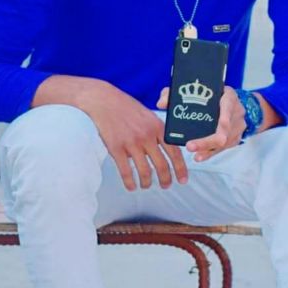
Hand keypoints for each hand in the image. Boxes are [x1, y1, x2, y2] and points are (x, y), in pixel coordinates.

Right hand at [34, 76, 187, 190]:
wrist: (104, 101)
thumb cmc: (127, 108)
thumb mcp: (149, 116)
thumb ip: (158, 133)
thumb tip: (166, 152)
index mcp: (158, 128)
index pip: (174, 152)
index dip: (180, 169)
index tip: (183, 180)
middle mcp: (147, 136)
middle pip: (162, 165)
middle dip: (166, 179)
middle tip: (166, 186)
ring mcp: (131, 143)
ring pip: (144, 171)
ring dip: (147, 182)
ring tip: (146, 186)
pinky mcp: (116, 148)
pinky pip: (126, 171)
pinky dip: (130, 182)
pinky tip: (131, 187)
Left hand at [157, 85, 245, 161]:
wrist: (233, 102)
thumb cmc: (212, 94)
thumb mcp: (197, 89)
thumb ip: (177, 93)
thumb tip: (161, 103)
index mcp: (229, 97)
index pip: (228, 105)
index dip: (224, 116)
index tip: (217, 125)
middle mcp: (236, 112)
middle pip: (224, 130)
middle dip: (208, 141)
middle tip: (191, 146)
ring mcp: (238, 126)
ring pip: (225, 142)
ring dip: (209, 149)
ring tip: (195, 155)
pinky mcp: (236, 137)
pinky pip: (225, 148)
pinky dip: (212, 152)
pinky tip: (201, 156)